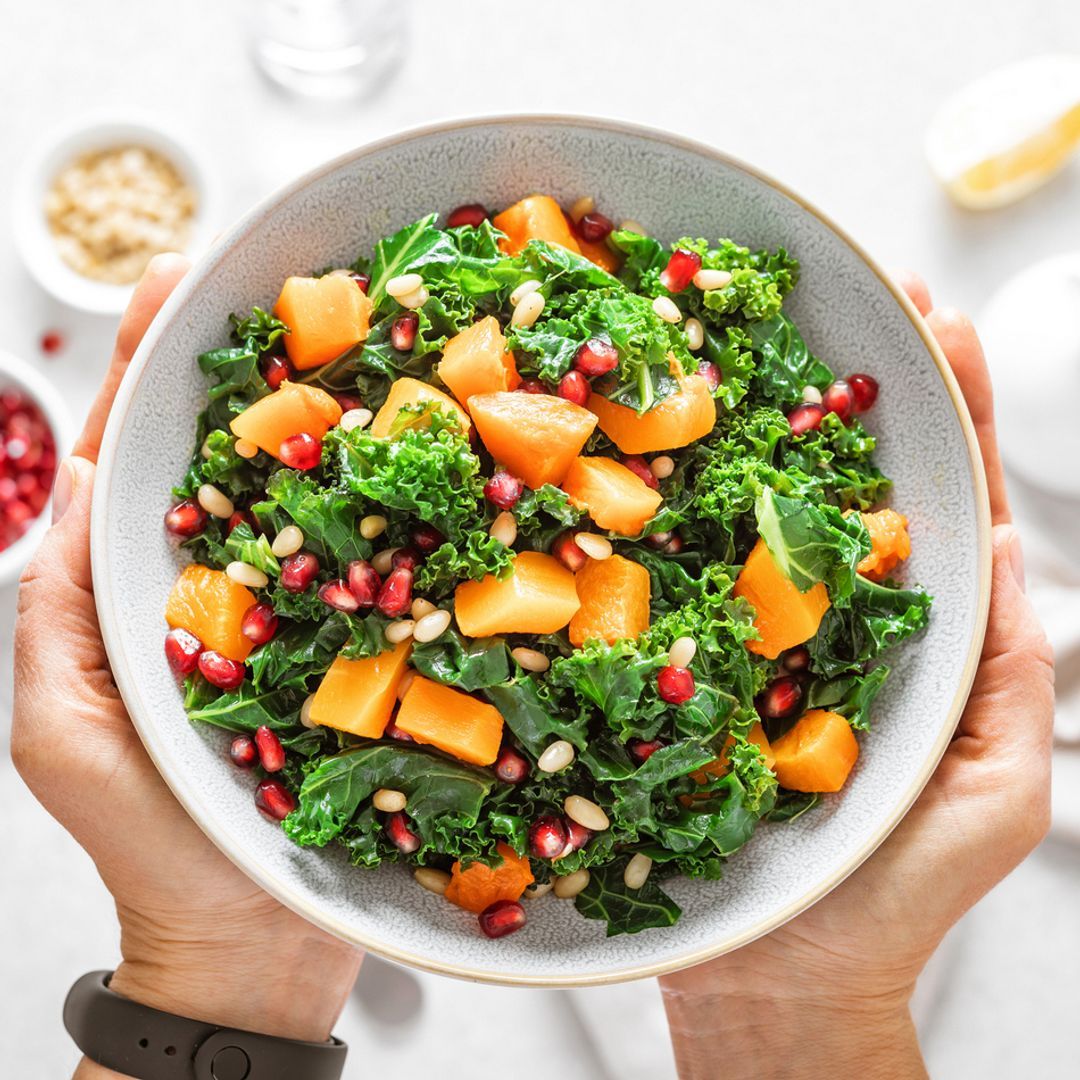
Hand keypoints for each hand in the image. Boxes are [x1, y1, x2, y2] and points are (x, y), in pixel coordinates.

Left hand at [12, 257, 362, 1078]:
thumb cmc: (153, 840)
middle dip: (256, 366)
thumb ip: (60, 613)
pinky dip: (403, 508)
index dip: (154, 363)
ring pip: (319, 502)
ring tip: (369, 338)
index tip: (177, 277)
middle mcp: (226, 586)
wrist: (252, 935)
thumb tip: (72, 487)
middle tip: (288, 277)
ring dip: (340, 422)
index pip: (140, 455)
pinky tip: (431, 459)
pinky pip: (381, 566)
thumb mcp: (66, 730)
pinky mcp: (363, 649)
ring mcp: (302, 614)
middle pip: (236, 456)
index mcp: (140, 589)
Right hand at [659, 275, 1054, 1079]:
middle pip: (849, 478)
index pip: (944, 500)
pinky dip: (670, 506)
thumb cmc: (891, 892)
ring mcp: (752, 630)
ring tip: (753, 329)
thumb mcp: (994, 791)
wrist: (775, 970)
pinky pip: (680, 574)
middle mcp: (828, 613)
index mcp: (915, 630)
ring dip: (760, 420)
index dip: (949, 411)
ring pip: (759, 511)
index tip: (940, 322)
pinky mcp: (686, 658)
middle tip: (859, 291)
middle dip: (861, 383)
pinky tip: (656, 442)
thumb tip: (1010, 551)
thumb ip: (1010, 677)